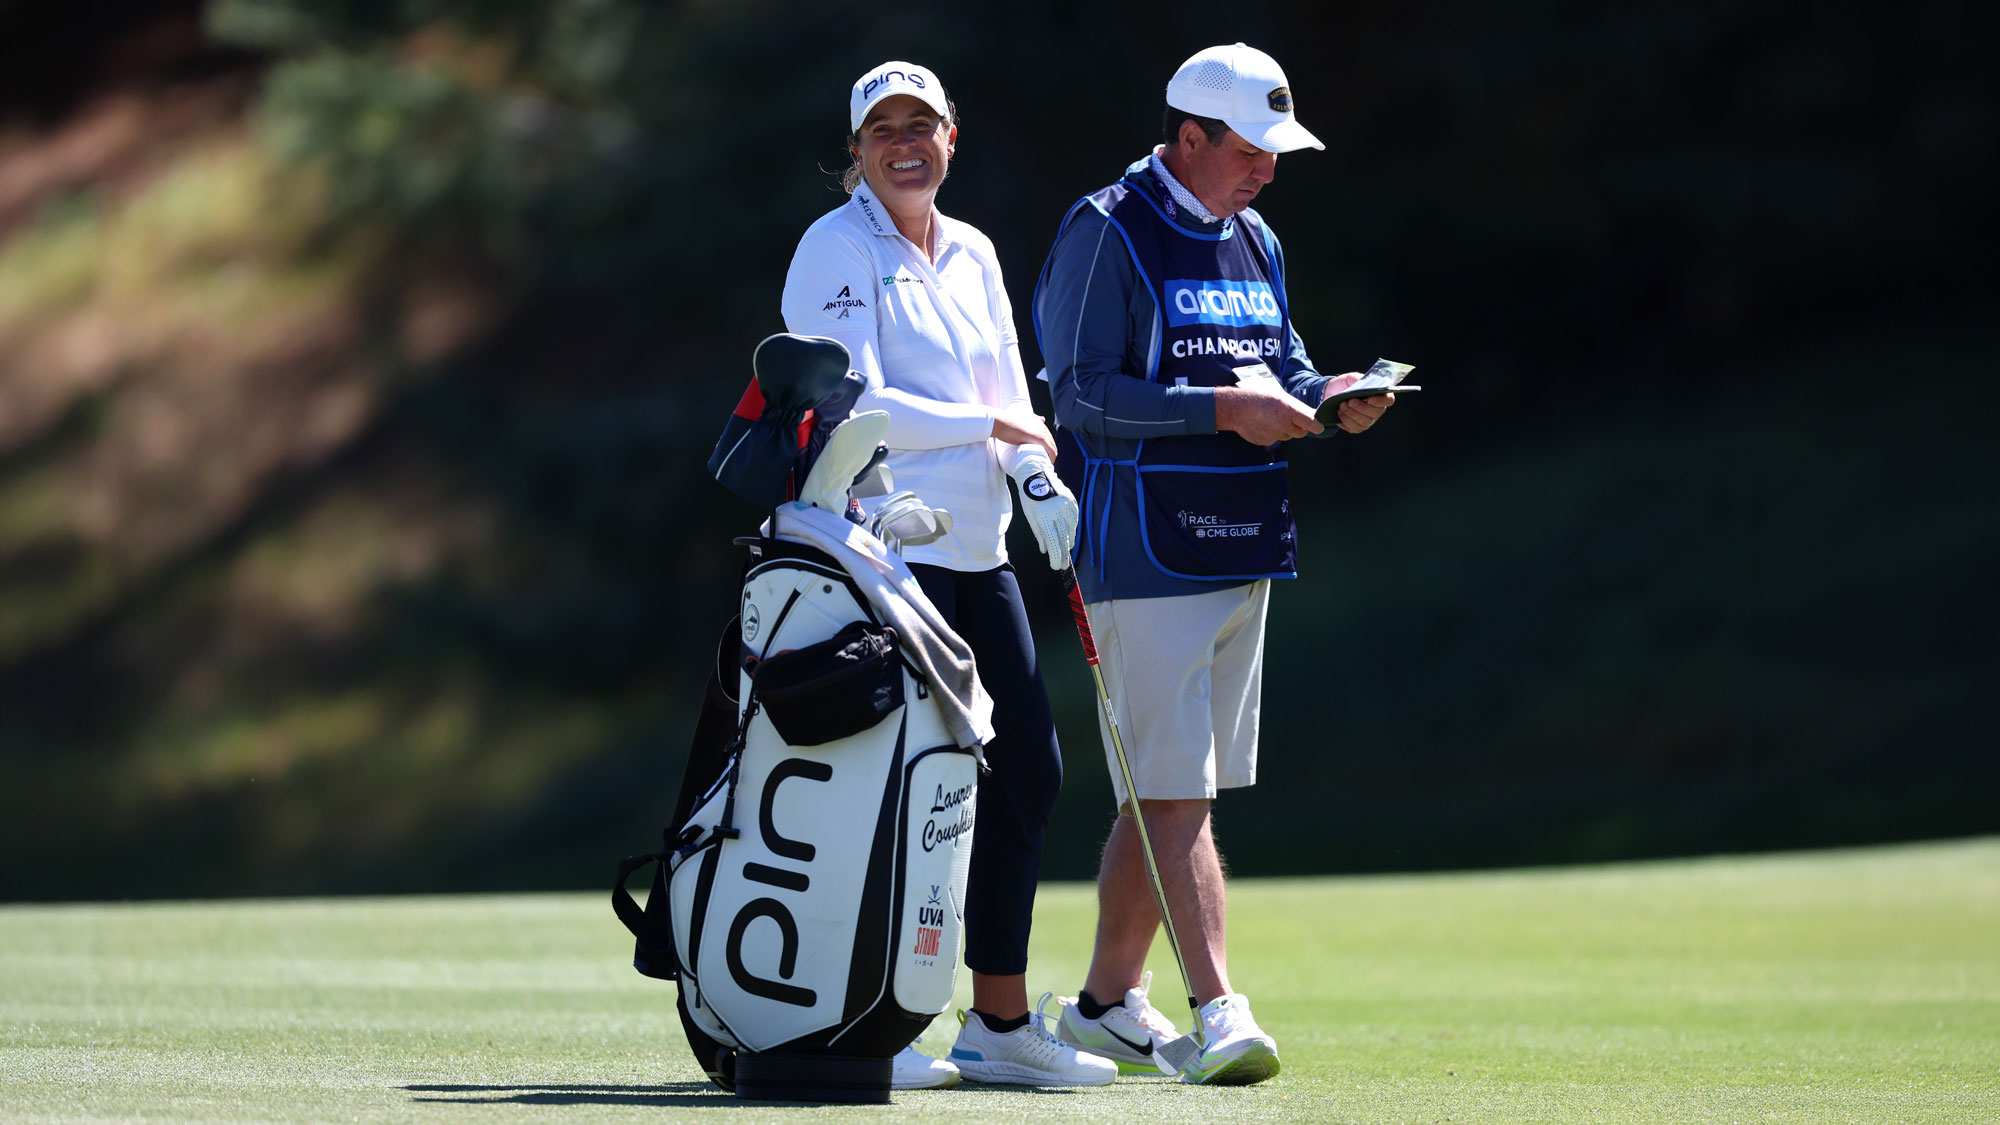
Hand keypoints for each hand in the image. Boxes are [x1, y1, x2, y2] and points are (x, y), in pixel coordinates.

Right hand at [991, 405, 1057, 459]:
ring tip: (1045, 464)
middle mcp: (1042, 426)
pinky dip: (1051, 457)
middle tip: (1044, 461)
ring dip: (1051, 455)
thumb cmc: (1005, 421)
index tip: (1043, 453)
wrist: (1000, 422)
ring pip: (1052, 446)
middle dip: (1049, 451)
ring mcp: (1042, 431)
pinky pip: (1051, 450)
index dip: (1046, 445)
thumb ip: (1031, 418)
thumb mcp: (1019, 417)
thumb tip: (1042, 419)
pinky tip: (1048, 463)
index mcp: (1037, 421)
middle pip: (1051, 441)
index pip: (1047, 435)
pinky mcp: (1040, 438)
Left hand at [1008, 455, 1078, 569]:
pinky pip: (1074, 520)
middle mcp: (1057, 511)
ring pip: (1071, 530)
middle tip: (1063, 565)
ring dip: (1068, 543)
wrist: (1036, 474)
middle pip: (1063, 538)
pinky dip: (1072, 530)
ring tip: (1066, 553)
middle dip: (1063, 554)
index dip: (1056, 556)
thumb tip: (1045, 550)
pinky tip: (1069, 538)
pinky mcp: (1072, 502)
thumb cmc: (1029, 497)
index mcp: (1044, 516)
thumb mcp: (1030, 516)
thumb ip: (1039, 534)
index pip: (1053, 541)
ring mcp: (1067, 506)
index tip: (1056, 566)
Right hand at [1214, 380, 1322, 443]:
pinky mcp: (1266, 442)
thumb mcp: (1279, 395)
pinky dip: (1273, 434)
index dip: (1317, 426)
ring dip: (1285, 430)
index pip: (1312, 424)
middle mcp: (1282, 424)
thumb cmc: (1258, 396)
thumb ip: (1295, 407)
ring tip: (1272, 418)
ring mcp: (1274, 435)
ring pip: (1288, 436)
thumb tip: (1311, 415)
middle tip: (1289, 418)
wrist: (1235, 407)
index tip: (1318, 426)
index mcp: (1288, 409)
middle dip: (1299, 427)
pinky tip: (1264, 424)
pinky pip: (1275, 440)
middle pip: (1301, 433)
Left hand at [1319, 372, 1393, 434]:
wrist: (1331, 393)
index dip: (1381, 401)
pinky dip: (1346, 420)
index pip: (1388, 400)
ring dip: (1352, 414)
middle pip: (1376, 413)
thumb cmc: (1345, 385)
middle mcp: (1376, 409)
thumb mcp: (1351, 378)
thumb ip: (1358, 379)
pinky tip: (1340, 412)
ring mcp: (1368, 420)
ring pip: (1365, 422)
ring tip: (1342, 405)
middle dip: (1362, 407)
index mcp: (1379, 395)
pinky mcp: (1357, 427)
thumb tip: (1362, 383)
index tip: (1369, 398)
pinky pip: (1354, 428)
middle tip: (1350, 401)